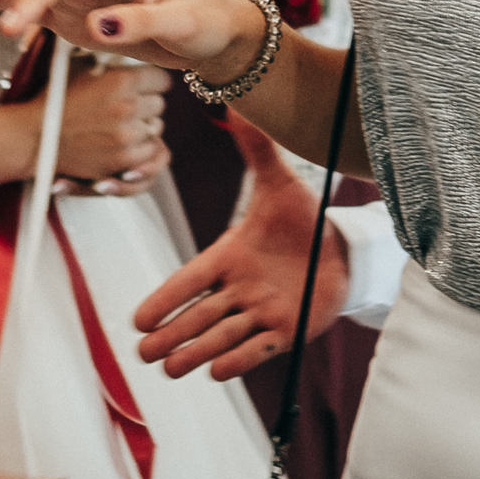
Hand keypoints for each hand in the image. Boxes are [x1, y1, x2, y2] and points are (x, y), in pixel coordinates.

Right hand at [50, 58, 170, 189]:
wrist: (32, 137)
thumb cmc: (54, 99)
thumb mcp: (81, 66)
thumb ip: (111, 60)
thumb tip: (130, 49)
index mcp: (121, 80)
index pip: (162, 79)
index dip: (152, 81)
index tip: (143, 85)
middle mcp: (128, 107)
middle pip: (159, 104)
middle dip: (146, 103)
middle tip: (127, 105)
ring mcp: (126, 135)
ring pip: (155, 127)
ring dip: (143, 125)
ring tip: (120, 123)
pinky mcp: (121, 159)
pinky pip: (148, 150)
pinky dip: (138, 147)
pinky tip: (120, 140)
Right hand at [135, 113, 350, 379]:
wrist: (341, 248)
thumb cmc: (301, 219)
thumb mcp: (279, 183)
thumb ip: (257, 150)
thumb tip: (237, 106)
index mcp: (229, 256)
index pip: (189, 279)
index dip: (165, 298)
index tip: (137, 319)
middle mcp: (240, 289)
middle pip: (198, 316)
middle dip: (171, 335)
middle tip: (145, 352)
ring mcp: (261, 312)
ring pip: (221, 336)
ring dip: (195, 352)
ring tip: (169, 368)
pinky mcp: (286, 331)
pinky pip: (258, 350)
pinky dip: (237, 360)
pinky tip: (215, 372)